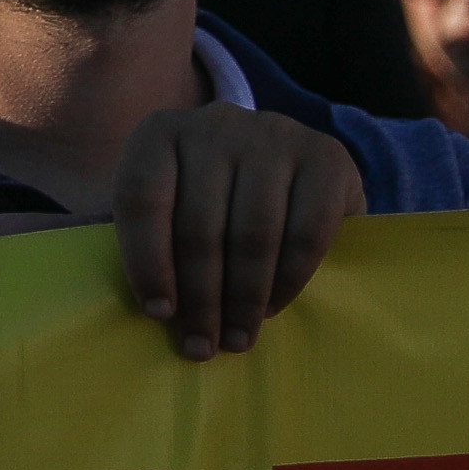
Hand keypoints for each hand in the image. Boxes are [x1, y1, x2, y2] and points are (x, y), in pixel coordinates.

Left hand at [107, 102, 360, 361]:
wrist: (284, 159)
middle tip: (202, 346)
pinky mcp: (326, 155)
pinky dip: (288, 280)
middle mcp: (215, 123)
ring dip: (243, 298)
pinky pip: (306, 233)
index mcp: (160, 132)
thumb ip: (157, 240)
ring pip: (253, 233)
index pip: (142, 199)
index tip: (159, 314)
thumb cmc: (211, 195)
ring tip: (236, 338)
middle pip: (200, 225)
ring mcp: (273, 134)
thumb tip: (158, 312)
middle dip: (200, 297)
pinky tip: (273, 307)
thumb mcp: (171, 202)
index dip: (147, 262)